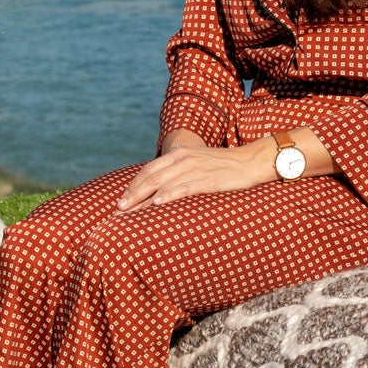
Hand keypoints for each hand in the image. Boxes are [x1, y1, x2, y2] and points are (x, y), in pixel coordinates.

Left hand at [114, 142, 270, 213]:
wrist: (251, 161)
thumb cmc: (223, 168)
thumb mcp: (197, 166)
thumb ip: (179, 174)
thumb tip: (160, 193)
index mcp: (178, 155)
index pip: (148, 171)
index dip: (132, 187)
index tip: (118, 203)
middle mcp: (183, 159)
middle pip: (150, 178)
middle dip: (131, 195)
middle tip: (116, 211)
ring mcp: (195, 167)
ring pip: (162, 183)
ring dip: (142, 199)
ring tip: (128, 213)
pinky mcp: (209, 178)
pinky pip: (185, 187)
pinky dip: (169, 195)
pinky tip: (157, 204)